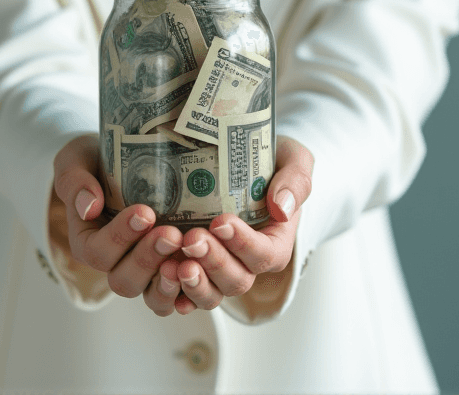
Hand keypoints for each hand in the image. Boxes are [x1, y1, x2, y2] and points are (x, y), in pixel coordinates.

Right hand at [52, 133, 185, 315]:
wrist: (119, 159)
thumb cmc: (95, 161)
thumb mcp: (76, 162)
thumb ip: (76, 181)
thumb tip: (89, 205)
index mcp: (88, 241)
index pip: (98, 251)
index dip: (120, 237)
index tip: (144, 213)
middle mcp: (114, 263)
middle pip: (124, 280)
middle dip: (148, 257)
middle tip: (171, 232)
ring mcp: (143, 271)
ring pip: (151, 294)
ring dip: (169, 278)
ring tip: (186, 250)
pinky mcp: (168, 270)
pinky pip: (176, 296)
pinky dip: (188, 290)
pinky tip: (201, 271)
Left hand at [156, 135, 313, 314]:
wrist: (244, 163)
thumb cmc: (271, 164)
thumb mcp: (293, 161)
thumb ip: (294, 181)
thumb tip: (282, 207)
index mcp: (274, 242)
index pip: (264, 254)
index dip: (243, 244)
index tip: (221, 222)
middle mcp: (246, 264)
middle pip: (236, 279)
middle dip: (214, 261)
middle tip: (193, 238)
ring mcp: (218, 270)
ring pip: (211, 294)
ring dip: (194, 284)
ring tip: (176, 266)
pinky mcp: (193, 269)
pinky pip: (183, 295)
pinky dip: (173, 293)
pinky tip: (163, 278)